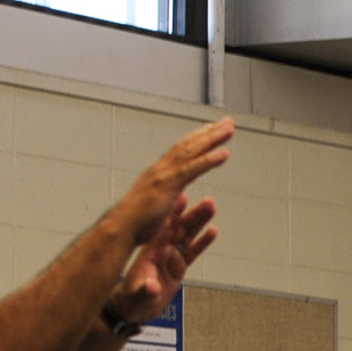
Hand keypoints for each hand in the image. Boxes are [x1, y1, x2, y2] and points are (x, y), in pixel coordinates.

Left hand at [109, 194, 217, 324]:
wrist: (132, 308)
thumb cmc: (131, 300)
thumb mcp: (137, 296)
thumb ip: (146, 291)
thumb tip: (151, 287)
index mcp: (150, 252)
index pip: (163, 228)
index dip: (172, 213)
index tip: (181, 197)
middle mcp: (161, 251)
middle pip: (180, 228)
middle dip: (194, 214)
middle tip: (208, 202)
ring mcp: (170, 258)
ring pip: (188, 235)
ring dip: (199, 221)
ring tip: (211, 207)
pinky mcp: (178, 267)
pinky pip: (193, 251)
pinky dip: (202, 241)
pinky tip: (212, 231)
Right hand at [113, 118, 233, 247]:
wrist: (122, 229)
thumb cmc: (137, 222)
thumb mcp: (156, 204)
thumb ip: (167, 195)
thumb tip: (177, 195)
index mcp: (159, 172)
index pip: (182, 150)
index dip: (198, 138)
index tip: (213, 129)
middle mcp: (161, 168)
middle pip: (189, 144)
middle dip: (209, 131)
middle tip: (228, 121)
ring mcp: (164, 175)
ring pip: (192, 151)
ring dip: (212, 139)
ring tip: (229, 129)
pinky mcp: (168, 186)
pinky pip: (192, 170)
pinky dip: (209, 160)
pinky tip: (224, 153)